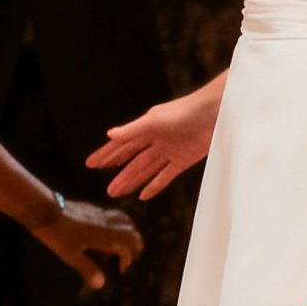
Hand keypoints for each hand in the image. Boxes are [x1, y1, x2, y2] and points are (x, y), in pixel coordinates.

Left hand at [31, 196, 141, 289]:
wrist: (46, 210)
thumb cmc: (58, 234)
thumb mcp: (70, 255)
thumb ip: (87, 269)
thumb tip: (101, 285)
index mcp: (104, 236)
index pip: (127, 247)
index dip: (128, 259)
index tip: (121, 269)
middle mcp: (107, 224)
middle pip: (131, 232)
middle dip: (135, 246)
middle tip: (128, 257)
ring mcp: (101, 214)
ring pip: (125, 221)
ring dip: (129, 233)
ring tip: (124, 244)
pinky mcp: (94, 209)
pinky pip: (115, 216)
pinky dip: (120, 224)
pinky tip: (109, 231)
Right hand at [87, 88, 217, 199]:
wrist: (215, 113)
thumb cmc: (185, 111)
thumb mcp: (155, 121)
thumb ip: (132, 130)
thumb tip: (110, 134)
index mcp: (146, 128)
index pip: (121, 145)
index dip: (106, 155)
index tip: (91, 164)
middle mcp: (156, 140)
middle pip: (133, 161)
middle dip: (119, 175)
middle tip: (107, 190)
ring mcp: (170, 151)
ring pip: (147, 170)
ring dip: (134, 182)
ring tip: (121, 194)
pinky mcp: (184, 160)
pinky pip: (165, 175)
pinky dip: (155, 185)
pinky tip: (144, 194)